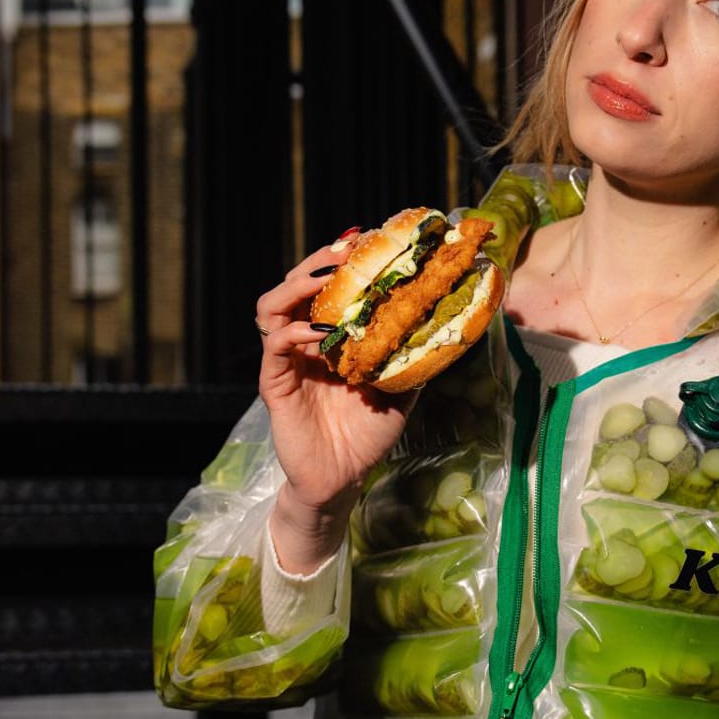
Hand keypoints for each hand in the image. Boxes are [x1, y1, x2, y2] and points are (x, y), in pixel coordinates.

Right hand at [256, 230, 417, 570]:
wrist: (343, 479)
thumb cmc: (367, 434)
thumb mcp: (400, 389)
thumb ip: (411, 357)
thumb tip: (446, 324)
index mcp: (327, 337)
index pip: (325, 287)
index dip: (340, 261)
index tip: (366, 239)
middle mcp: (302, 342)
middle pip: (294, 285)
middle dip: (319, 262)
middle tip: (347, 248)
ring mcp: (285, 361)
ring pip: (272, 307)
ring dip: (298, 286)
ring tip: (328, 278)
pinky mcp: (275, 384)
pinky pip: (275, 347)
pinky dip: (295, 333)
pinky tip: (320, 333)